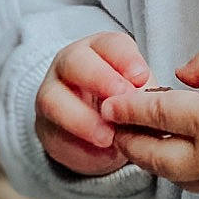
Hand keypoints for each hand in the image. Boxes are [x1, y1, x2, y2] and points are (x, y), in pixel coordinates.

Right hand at [35, 30, 152, 176]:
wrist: (101, 137)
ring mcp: (52, 93)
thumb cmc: (125, 105)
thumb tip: (153, 106)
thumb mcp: (140, 96)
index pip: (110, 45)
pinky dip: (77, 145)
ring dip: (82, 118)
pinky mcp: (45, 126)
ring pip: (53, 98)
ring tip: (107, 138)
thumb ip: (144, 96)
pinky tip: (99, 153)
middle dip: (99, 79)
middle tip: (122, 99)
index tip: (141, 78)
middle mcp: (70, 65)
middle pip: (75, 62)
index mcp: (100, 50)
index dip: (125, 59)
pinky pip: (54, 132)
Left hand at [99, 44, 198, 198]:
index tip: (108, 103)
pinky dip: (176, 169)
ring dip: (150, 158)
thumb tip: (179, 76)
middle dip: (128, 140)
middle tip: (113, 127)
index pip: (154, 115)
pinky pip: (193, 183)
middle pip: (151, 155)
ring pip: (169, 175)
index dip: (126, 108)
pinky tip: (175, 153)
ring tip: (139, 141)